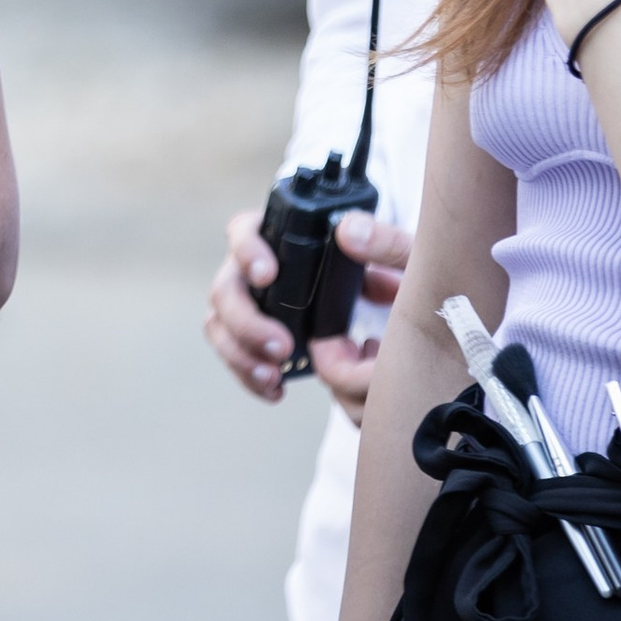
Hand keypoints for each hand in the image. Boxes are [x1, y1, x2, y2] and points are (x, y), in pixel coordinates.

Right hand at [206, 209, 409, 414]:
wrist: (392, 310)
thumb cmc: (390, 271)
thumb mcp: (400, 255)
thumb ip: (384, 242)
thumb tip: (350, 232)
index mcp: (280, 235)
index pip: (243, 231)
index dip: (247, 251)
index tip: (269, 275)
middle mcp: (255, 269)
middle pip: (225, 288)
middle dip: (246, 322)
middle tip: (283, 346)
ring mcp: (251, 304)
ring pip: (220, 324)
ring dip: (240, 353)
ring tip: (273, 375)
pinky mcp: (256, 337)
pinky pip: (236, 354)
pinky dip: (249, 374)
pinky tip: (276, 389)